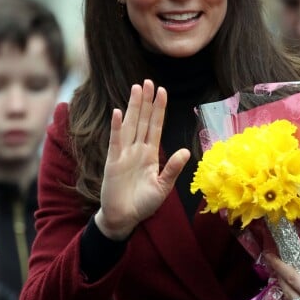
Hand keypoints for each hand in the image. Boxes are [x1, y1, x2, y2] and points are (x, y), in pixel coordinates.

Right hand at [95, 80, 190, 240]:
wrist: (124, 218)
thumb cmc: (143, 203)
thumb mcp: (163, 187)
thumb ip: (173, 169)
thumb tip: (186, 151)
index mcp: (150, 154)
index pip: (155, 126)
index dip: (158, 109)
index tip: (162, 91)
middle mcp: (137, 150)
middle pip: (142, 120)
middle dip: (146, 101)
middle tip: (148, 81)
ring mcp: (124, 154)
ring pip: (130, 125)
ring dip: (133, 107)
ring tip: (136, 88)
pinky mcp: (113, 162)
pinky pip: (115, 141)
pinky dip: (117, 127)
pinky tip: (118, 112)